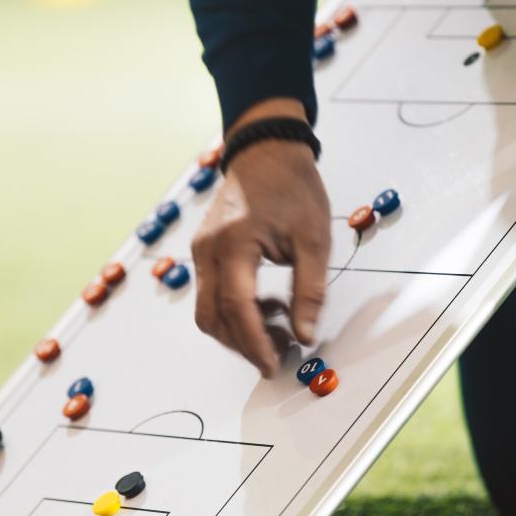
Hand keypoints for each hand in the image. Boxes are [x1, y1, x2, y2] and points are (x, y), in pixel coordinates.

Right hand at [191, 100, 330, 377]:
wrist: (267, 149)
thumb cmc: (293, 187)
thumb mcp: (314, 240)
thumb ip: (309, 291)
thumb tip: (306, 334)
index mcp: (234, 246)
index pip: (237, 310)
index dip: (254, 344)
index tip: (273, 365)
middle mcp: (207, 251)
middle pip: (213, 318)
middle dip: (244, 344)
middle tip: (279, 352)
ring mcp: (201, 251)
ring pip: (207, 311)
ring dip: (238, 330)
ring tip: (278, 327)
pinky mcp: (204, 250)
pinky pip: (211, 293)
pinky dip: (234, 311)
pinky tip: (266, 306)